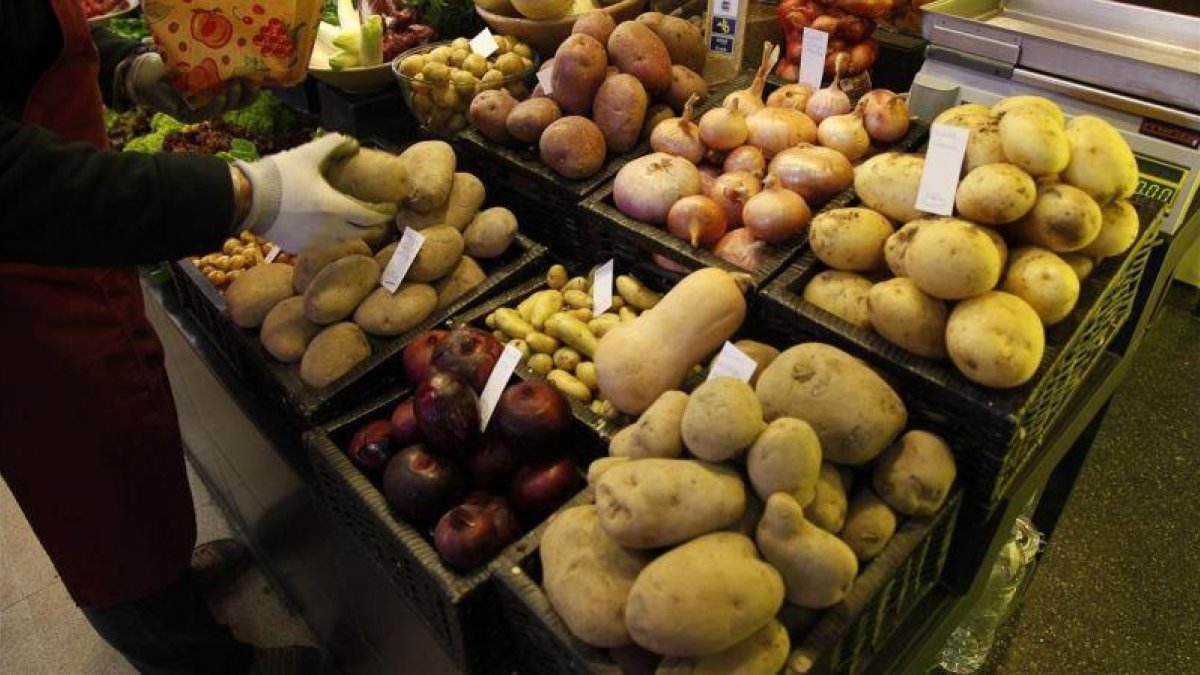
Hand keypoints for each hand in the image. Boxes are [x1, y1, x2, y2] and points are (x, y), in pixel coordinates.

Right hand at [123, 53, 257, 121]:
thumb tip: (174, 84)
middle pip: (224, 109)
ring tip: (254, 81)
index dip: (215, 106)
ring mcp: (213, 102)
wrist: (151, 75)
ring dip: (247, 94)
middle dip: (235, 98)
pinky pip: (237, 94)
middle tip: (241, 83)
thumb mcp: (154, 81)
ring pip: (235, 103)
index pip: (204, 113)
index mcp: (187, 113)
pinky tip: (255, 79)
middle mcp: (203, 110)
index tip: (222, 96)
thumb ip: (165, 82)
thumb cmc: (150, 79)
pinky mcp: (219, 92)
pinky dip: (246, 88)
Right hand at [235, 134, 397, 251]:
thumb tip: (350, 140)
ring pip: (343, 241)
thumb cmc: (278, 175)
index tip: (391, 209)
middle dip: (372, 225)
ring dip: (353, 232)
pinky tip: (328, 228)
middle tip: (377, 216)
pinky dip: (331, 238)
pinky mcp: (298, 248)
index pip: (370, 217)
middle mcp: (330, 230)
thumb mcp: (306, 154)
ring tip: (354, 221)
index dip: (384, 214)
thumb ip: (332, 145)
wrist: (246, 199)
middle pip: (362, 233)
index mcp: (335, 207)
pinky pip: (322, 245)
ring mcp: (314, 242)